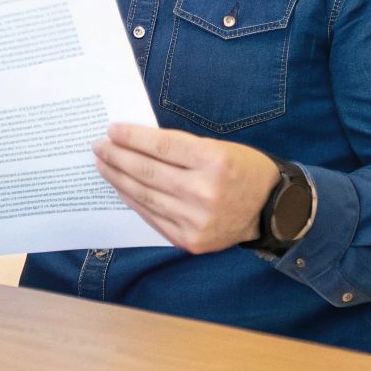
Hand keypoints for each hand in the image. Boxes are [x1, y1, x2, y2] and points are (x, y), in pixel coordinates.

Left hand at [92, 123, 278, 254]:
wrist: (271, 210)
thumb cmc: (244, 171)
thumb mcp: (221, 148)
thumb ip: (181, 148)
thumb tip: (136, 143)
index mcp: (215, 161)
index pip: (161, 145)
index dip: (132, 137)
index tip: (112, 130)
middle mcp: (205, 192)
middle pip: (148, 171)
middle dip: (117, 156)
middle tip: (99, 146)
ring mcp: (196, 220)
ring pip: (145, 196)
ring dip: (118, 178)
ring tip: (103, 165)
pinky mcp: (190, 240)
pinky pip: (152, 217)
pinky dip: (133, 200)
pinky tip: (121, 187)